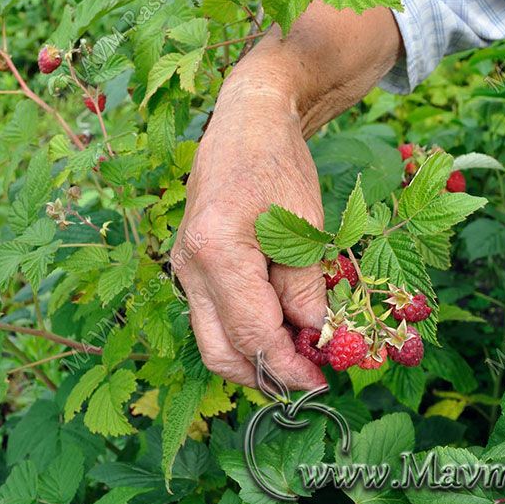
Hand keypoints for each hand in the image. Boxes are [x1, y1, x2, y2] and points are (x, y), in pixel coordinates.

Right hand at [173, 72, 327, 390]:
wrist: (247, 123)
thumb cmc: (279, 164)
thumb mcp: (305, 225)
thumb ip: (305, 285)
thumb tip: (313, 334)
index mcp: (216, 251)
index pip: (252, 332)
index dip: (288, 364)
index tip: (320, 380)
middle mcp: (188, 266)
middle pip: (220, 349)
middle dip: (266, 374)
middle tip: (308, 378)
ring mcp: (183, 266)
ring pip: (212, 337)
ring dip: (254, 358)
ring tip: (298, 357)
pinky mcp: (191, 265)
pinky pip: (213, 315)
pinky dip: (245, 332)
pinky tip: (279, 328)